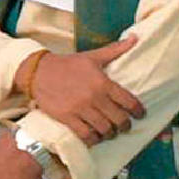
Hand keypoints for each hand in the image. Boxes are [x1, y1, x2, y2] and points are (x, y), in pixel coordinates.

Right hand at [27, 32, 141, 144]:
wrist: (39, 72)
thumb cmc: (68, 64)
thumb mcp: (92, 56)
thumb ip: (115, 50)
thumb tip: (135, 38)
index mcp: (103, 82)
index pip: (129, 101)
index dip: (138, 111)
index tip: (140, 115)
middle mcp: (94, 97)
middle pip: (119, 119)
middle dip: (125, 125)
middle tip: (124, 126)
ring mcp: (81, 109)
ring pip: (105, 129)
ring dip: (110, 134)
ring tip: (109, 132)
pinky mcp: (67, 118)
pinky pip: (86, 135)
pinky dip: (93, 140)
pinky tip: (94, 138)